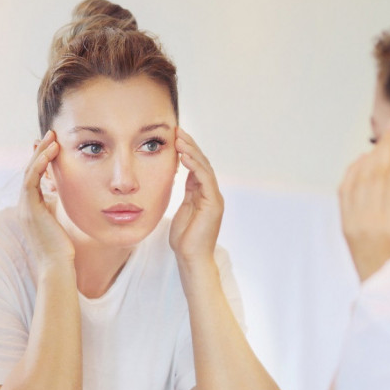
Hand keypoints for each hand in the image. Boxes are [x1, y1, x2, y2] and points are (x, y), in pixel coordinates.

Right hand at [17, 131, 74, 272]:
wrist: (58, 266)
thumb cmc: (63, 249)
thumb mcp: (62, 222)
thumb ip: (61, 208)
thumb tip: (69, 196)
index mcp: (31, 209)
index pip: (33, 177)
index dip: (41, 159)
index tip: (52, 145)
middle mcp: (24, 206)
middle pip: (29, 170)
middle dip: (40, 151)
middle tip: (51, 134)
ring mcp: (25, 207)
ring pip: (29, 171)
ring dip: (40, 152)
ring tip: (52, 137)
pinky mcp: (30, 208)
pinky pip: (31, 179)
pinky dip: (40, 163)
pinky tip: (51, 152)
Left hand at [169, 128, 223, 263]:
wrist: (191, 258)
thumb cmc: (184, 239)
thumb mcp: (181, 210)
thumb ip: (184, 194)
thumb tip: (179, 179)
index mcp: (203, 194)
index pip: (196, 166)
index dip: (186, 151)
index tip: (174, 137)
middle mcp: (211, 194)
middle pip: (202, 163)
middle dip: (189, 145)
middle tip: (177, 130)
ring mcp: (214, 198)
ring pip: (204, 167)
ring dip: (191, 151)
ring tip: (179, 138)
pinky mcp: (213, 203)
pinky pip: (205, 179)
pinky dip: (195, 165)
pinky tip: (184, 155)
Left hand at [338, 118, 389, 281]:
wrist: (389, 304)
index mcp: (389, 226)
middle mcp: (366, 223)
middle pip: (373, 174)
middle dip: (385, 146)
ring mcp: (352, 225)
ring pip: (357, 179)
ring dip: (369, 155)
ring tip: (384, 138)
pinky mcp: (346, 229)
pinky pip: (344, 192)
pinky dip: (352, 172)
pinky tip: (363, 160)